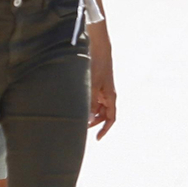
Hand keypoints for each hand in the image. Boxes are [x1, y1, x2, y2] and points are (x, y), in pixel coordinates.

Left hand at [87, 25, 115, 139]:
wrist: (98, 48)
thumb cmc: (98, 65)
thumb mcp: (93, 86)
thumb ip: (91, 103)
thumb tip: (89, 120)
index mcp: (111, 97)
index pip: (111, 118)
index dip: (105, 129)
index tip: (97, 138)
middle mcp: (107, 95)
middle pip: (103, 114)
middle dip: (94, 122)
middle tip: (82, 127)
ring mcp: (101, 90)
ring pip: (96, 107)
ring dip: (89, 112)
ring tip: (78, 116)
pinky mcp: (95, 84)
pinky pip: (92, 98)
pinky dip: (86, 103)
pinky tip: (77, 104)